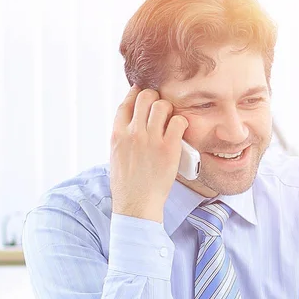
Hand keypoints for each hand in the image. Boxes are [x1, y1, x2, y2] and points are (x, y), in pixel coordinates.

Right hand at [110, 86, 187, 222]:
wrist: (136, 203)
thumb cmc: (128, 184)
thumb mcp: (116, 155)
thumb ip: (123, 137)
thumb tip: (131, 124)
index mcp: (117, 133)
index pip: (127, 102)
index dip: (137, 94)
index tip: (144, 94)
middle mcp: (133, 132)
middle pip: (145, 97)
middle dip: (155, 98)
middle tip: (162, 108)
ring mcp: (151, 139)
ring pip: (162, 105)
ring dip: (169, 109)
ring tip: (172, 119)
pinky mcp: (168, 148)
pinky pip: (178, 122)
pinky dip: (182, 122)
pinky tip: (181, 129)